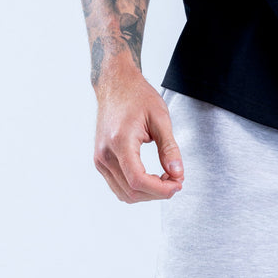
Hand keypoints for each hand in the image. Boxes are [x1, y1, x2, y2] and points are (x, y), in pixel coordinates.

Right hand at [93, 65, 184, 202]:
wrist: (115, 85)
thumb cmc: (138, 96)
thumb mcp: (160, 118)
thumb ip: (169, 148)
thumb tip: (177, 174)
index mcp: (120, 141)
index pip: (137, 180)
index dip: (160, 189)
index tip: (178, 184)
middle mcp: (105, 154)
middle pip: (131, 191)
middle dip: (157, 192)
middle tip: (177, 180)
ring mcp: (100, 159)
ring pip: (123, 193)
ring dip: (147, 193)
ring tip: (166, 179)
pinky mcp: (100, 161)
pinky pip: (117, 185)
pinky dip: (135, 188)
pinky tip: (151, 177)